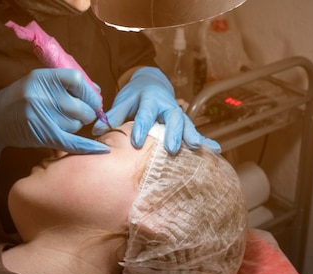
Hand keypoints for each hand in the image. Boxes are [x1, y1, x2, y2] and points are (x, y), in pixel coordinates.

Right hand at [0, 68, 109, 165]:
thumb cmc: (19, 100)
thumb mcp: (36, 83)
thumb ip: (63, 84)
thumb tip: (97, 91)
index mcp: (41, 78)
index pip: (77, 79)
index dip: (89, 90)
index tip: (93, 98)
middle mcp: (41, 95)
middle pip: (81, 106)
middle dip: (86, 112)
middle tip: (80, 114)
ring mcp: (41, 116)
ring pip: (75, 124)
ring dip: (74, 125)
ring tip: (60, 123)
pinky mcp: (42, 135)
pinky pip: (71, 142)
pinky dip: (87, 147)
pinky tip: (101, 150)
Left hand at [93, 66, 220, 153]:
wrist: (152, 84)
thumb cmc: (135, 95)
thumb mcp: (123, 101)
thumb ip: (113, 115)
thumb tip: (97, 130)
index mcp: (150, 98)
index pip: (146, 113)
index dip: (141, 127)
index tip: (137, 142)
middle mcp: (167, 105)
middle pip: (173, 118)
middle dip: (173, 133)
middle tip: (172, 148)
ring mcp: (177, 114)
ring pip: (186, 124)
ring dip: (192, 136)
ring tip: (196, 148)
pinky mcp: (184, 122)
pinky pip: (195, 131)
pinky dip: (205, 141)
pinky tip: (215, 151)